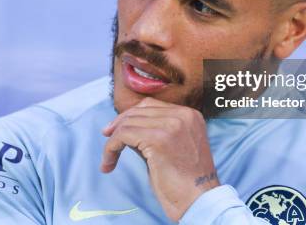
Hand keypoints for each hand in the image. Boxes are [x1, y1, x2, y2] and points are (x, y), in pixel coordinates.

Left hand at [101, 97, 219, 220]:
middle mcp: (183, 115)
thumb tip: (125, 127)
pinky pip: (123, 135)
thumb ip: (154, 132)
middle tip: (107, 140)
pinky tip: (109, 163)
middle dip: (118, 125)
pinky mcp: (158, 139)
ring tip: (108, 160)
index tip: (114, 130)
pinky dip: (111, 148)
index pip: (151, 105)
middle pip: (138, 111)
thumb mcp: (173, 146)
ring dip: (113, 141)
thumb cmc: (185, 181)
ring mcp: (171, 125)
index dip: (129, 116)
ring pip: (128, 123)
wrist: (199, 201)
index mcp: (190, 115)